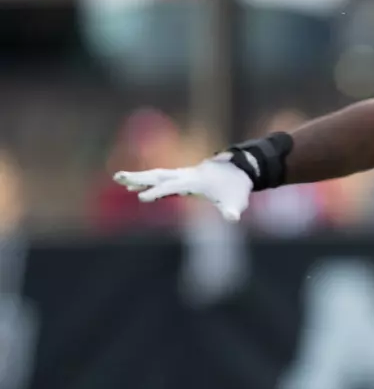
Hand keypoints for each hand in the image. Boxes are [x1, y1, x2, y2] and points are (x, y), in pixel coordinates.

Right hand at [113, 158, 252, 221]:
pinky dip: (146, 180)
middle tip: (119, 178)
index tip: (141, 197)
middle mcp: (186, 175)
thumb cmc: (237, 188)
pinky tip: (132, 185)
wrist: (240, 170)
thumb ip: (233, 209)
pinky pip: (160, 178)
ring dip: (138, 177)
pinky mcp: (181, 178)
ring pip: (157, 174)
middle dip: (140, 178)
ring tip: (118, 178)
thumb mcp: (237, 201)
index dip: (158, 192)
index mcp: (196, 181)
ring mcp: (183, 175)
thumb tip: (233, 218)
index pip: (174, 187)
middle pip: (159, 175)